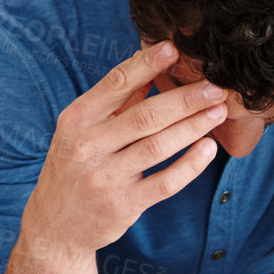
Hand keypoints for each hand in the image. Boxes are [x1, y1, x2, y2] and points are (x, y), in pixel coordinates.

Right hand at [26, 40, 228, 259]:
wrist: (55, 226)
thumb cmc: (73, 168)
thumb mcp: (81, 130)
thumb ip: (115, 101)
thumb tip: (150, 66)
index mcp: (76, 119)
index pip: (116, 84)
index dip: (146, 64)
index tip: (175, 48)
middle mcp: (87, 146)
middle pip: (145, 115)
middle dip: (185, 99)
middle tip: (215, 86)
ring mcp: (105, 177)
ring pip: (158, 146)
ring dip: (194, 126)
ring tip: (219, 111)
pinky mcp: (123, 205)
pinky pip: (165, 182)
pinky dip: (190, 164)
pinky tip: (208, 148)